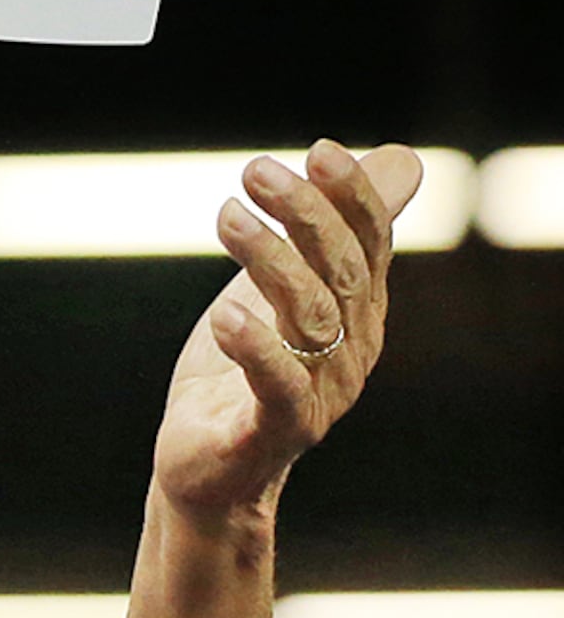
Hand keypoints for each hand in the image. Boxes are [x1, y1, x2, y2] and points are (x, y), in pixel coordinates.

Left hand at [157, 140, 416, 518]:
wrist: (213, 467)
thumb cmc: (249, 366)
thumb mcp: (289, 285)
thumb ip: (337, 228)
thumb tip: (404, 158)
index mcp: (357, 311)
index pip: (367, 244)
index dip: (352, 197)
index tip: (320, 151)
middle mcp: (349, 350)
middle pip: (341, 273)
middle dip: (305, 216)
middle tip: (256, 172)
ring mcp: (317, 393)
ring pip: (310, 318)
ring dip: (270, 262)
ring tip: (228, 216)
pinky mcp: (273, 431)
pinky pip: (278, 389)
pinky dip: (257, 351)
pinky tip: (226, 318)